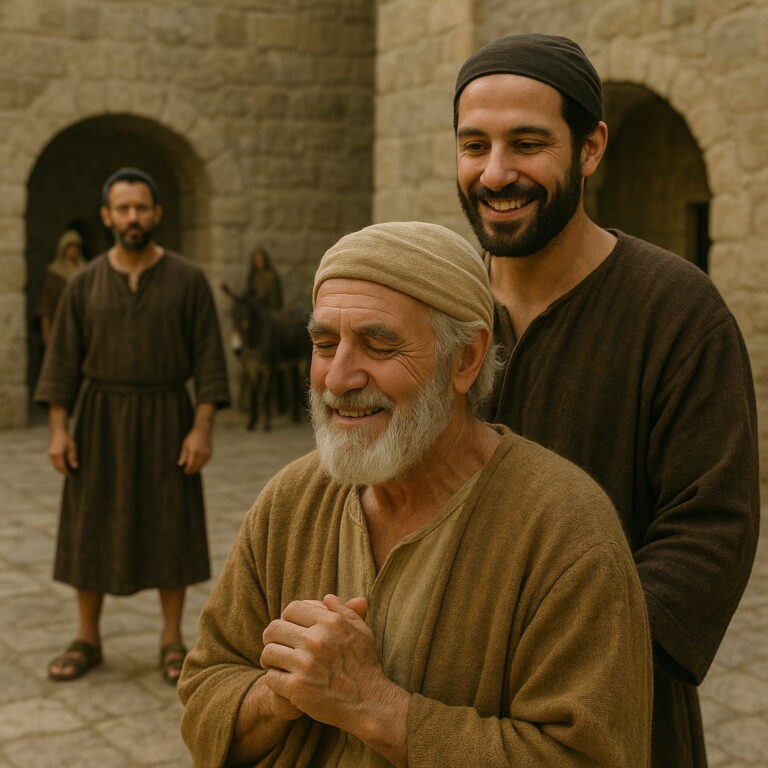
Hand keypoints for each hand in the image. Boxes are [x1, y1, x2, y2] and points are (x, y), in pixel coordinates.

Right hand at [48, 428, 77, 475]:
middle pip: (58, 468)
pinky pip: (54, 462)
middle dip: (64, 472)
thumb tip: (75, 467)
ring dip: (61, 469)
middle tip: (72, 475)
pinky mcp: (50, 453)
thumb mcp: (72, 447)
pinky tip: (65, 466)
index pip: (62, 467)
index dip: (67, 473)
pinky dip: (59, 465)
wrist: (58, 431)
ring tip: (69, 472)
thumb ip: (73, 458)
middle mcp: (52, 456)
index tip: (72, 476)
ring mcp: (50, 454)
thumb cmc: (67, 438)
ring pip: (55, 465)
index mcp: (57, 455)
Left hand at [177, 426, 211, 473]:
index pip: (191, 465)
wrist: (203, 430)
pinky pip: (205, 462)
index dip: (188, 470)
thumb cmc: (192, 437)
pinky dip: (201, 465)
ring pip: (201, 465)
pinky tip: (197, 465)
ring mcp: (206, 454)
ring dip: (196, 469)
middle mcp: (201, 453)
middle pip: (196, 466)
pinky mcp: (210, 454)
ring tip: (192, 470)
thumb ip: (183, 455)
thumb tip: (180, 464)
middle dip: (192, 471)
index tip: (185, 471)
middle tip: (188, 472)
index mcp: (194, 451)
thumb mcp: (185, 444)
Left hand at [261, 594, 389, 730]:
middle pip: (274, 628)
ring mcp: (305, 665)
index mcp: (330, 623)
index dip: (288, 617)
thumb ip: (344, 610)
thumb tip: (326, 597)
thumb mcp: (361, 630)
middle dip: (273, 637)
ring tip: (279, 664)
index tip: (290, 628)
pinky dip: (275, 680)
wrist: (369, 703)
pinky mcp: (297, 688)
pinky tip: (284, 682)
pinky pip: (270, 677)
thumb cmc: (364, 665)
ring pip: (269, 652)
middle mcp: (316, 640)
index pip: (292, 608)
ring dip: (271, 659)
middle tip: (278, 646)